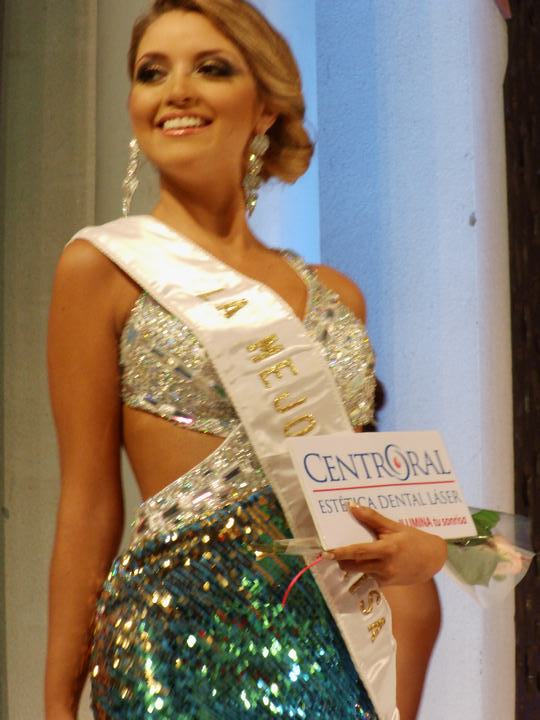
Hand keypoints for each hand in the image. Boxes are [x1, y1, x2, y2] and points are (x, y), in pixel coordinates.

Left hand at [330, 504, 447, 585]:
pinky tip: (368, 560)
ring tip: (349, 553)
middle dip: (341, 559)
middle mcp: (385, 566)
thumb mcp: (393, 526)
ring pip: (359, 572)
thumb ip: (372, 518)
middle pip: (353, 566)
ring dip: (351, 564)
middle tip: (332, 550)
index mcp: (386, 550)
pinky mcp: (386, 585)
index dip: (340, 552)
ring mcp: (385, 578)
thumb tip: (352, 506)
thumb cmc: (413, 540)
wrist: (433, 560)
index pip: (358, 552)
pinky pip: (368, 576)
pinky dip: (364, 569)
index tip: (325, 552)